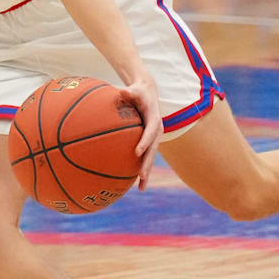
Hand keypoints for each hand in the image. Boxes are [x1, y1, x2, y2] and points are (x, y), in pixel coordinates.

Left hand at [117, 75, 162, 191]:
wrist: (148, 93)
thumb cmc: (138, 91)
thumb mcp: (135, 90)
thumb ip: (129, 92)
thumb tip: (122, 91)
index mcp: (154, 119)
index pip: (151, 132)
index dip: (145, 142)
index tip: (136, 152)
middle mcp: (157, 131)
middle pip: (153, 150)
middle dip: (148, 164)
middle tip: (141, 176)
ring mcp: (154, 139)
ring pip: (150, 157)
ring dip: (146, 172)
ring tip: (141, 188)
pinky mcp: (149, 142)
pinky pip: (145, 157)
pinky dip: (141, 169)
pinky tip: (134, 183)